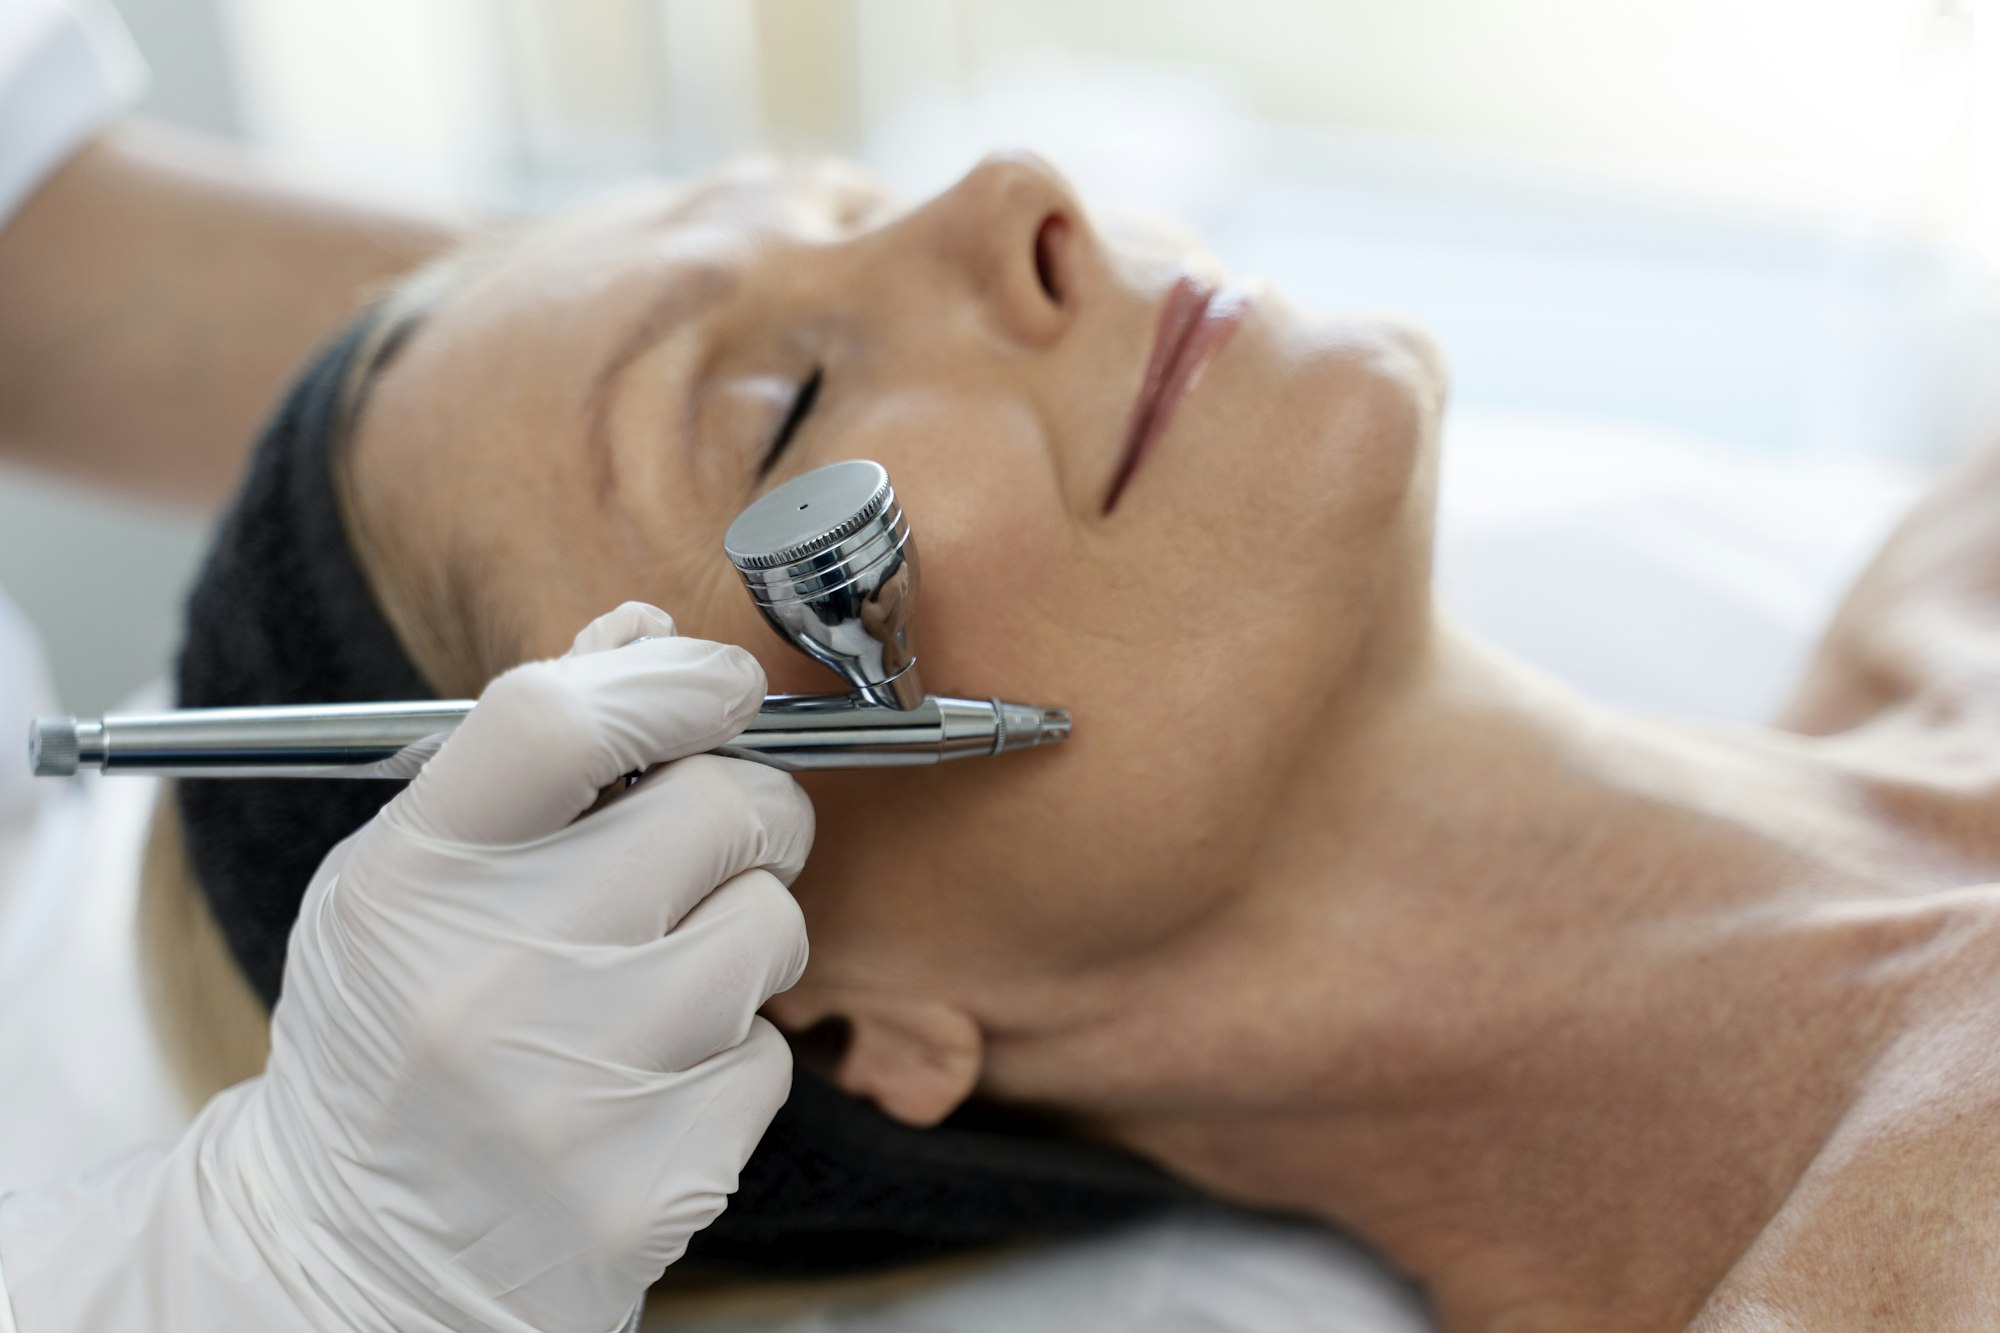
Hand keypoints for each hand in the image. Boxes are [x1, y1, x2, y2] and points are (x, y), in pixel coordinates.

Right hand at [0, 603, 811, 1331]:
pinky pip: (769, 1060)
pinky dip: (731, 1057)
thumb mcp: (410, 879)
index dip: (672, 679)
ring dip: (745, 933)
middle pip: (719, 806)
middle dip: (750, 807)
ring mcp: (572, 1092)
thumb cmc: (397, 1032)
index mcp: (410, 882)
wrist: (356, 1254)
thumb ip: (529, 750)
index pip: (560, 719)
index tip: (723, 685)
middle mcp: (486, 981)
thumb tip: (647, 629)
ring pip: (772, 926)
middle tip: (715, 839)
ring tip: (660, 978)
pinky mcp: (649, 1186)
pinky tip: (645, 1083)